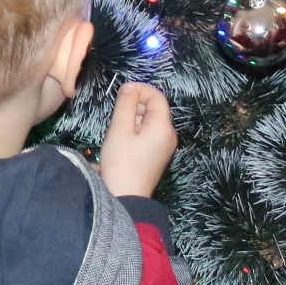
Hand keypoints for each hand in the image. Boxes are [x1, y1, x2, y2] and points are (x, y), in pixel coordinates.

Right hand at [97, 82, 178, 199]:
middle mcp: (169, 134)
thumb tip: (130, 87)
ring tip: (118, 129)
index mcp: (162, 126)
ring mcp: (165, 146)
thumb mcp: (120, 130)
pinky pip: (150, 133)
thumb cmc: (121, 163)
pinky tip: (124, 139)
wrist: (126, 197)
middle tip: (116, 114)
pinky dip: (137, 129)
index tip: (121, 92)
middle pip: (155, 108)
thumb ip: (126, 105)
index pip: (156, 96)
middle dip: (135, 104)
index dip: (140, 89)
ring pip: (151, 120)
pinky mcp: (158, 155)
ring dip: (134, 117)